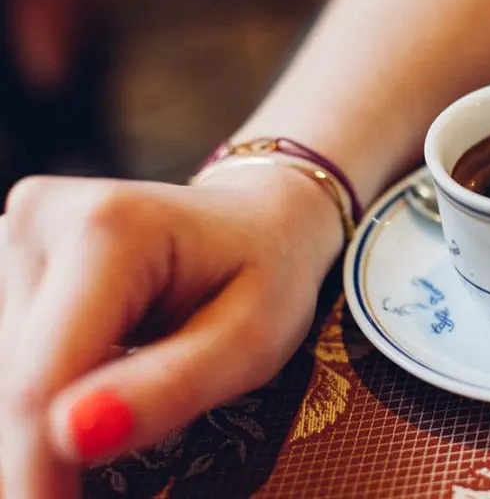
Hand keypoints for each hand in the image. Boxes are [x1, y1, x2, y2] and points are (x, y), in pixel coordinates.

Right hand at [0, 166, 343, 497]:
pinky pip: (12, 345)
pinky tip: (99, 376)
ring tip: (130, 394)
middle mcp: (45, 215)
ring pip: (7, 365)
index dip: (38, 470)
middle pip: (16, 375)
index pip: (41, 379)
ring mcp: (19, 226)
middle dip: (49, 443)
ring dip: (53, 406)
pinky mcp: (11, 247)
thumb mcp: (252, 340)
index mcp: (109, 228)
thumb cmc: (266, 276)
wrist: (258, 220)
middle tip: (96, 486)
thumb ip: (172, 387)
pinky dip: (49, 381)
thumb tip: (73, 437)